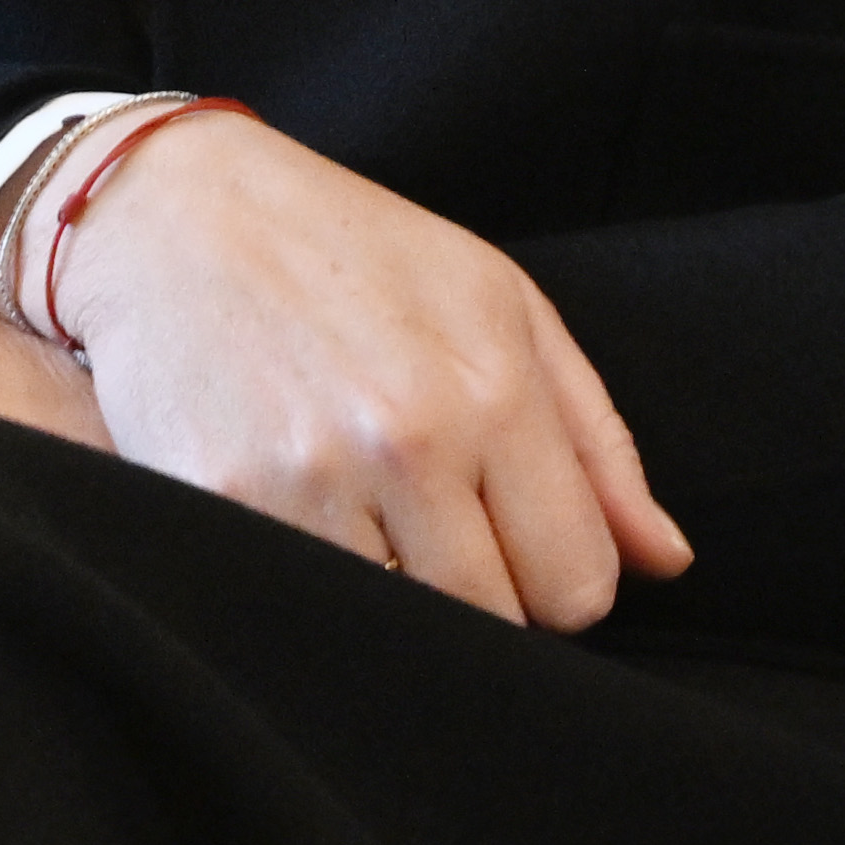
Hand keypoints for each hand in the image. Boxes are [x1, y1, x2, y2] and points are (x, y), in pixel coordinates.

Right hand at [54, 102, 691, 629]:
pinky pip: (301, 608)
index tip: (524, 549)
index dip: (562, 583)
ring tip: (374, 527)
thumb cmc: (359, 253)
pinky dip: (315, 591)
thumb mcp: (506, 309)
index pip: (576, 582)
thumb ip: (597, 443)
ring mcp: (306, 483)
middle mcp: (409, 442)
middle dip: (485, 600)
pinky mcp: (216, 509)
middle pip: (490, 621)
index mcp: (495, 389)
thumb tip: (668, 562)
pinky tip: (305, 526)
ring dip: (398, 605)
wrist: (175, 213)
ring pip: (397, 632)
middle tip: (444, 535)